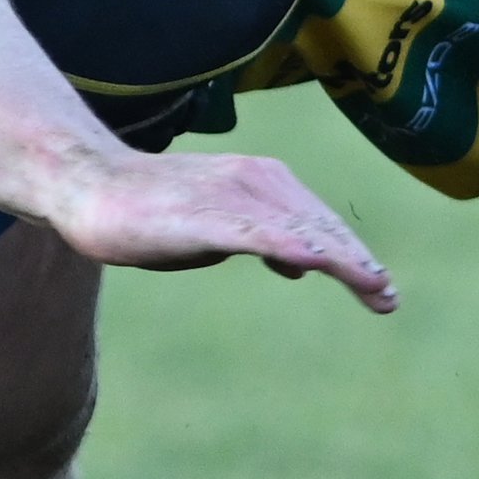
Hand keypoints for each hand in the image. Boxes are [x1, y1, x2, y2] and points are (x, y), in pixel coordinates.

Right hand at [34, 145, 397, 311]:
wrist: (91, 187)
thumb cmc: (153, 210)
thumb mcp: (220, 229)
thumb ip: (263, 239)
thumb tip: (304, 264)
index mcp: (263, 180)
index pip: (319, 221)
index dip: (352, 254)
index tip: (380, 288)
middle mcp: (256, 181)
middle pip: (319, 227)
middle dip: (356, 262)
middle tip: (387, 298)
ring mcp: (232, 197)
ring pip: (298, 230)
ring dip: (339, 258)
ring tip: (372, 284)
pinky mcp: (205, 216)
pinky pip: (256, 233)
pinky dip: (288, 246)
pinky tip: (313, 263)